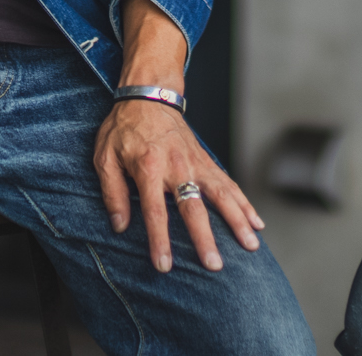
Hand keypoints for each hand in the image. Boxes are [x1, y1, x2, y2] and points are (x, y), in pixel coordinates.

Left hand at [94, 95, 262, 272]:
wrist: (150, 95)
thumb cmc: (124, 129)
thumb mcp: (105, 157)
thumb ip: (112, 192)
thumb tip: (120, 226)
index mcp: (148, 167)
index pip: (155, 211)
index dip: (160, 240)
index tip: (165, 266)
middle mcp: (177, 166)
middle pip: (194, 207)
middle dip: (205, 238)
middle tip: (214, 265)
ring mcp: (196, 163)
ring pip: (221, 195)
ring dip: (237, 221)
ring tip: (251, 245)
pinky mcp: (207, 162)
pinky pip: (229, 185)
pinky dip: (244, 204)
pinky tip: (256, 223)